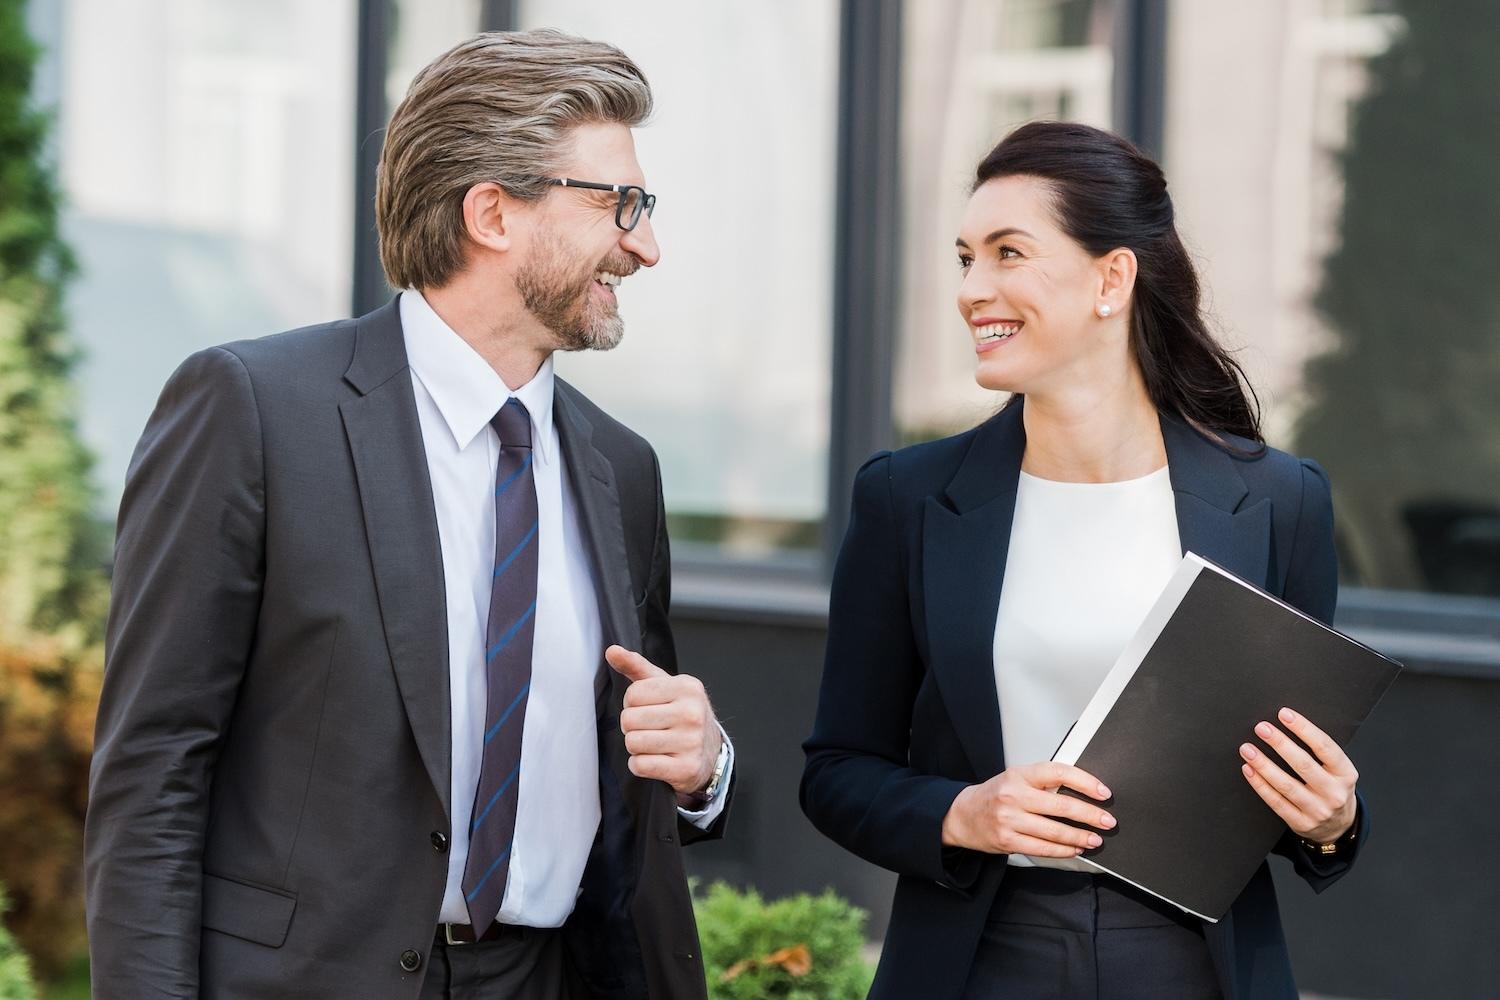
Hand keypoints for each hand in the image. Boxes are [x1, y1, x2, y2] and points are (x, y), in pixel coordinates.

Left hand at [606, 645, 721, 801]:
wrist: (711, 752)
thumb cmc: (682, 714)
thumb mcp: (664, 686)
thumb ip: (636, 667)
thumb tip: (612, 651)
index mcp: (687, 687)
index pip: (632, 694)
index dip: (632, 704)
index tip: (647, 709)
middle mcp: (692, 713)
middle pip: (629, 719)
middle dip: (632, 726)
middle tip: (649, 729)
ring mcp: (691, 742)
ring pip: (633, 743)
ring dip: (636, 747)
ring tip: (653, 744)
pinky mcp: (686, 768)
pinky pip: (641, 765)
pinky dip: (640, 765)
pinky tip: (655, 760)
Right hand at [940, 762, 1114, 857]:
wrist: (963, 814)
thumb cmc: (996, 795)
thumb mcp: (1017, 778)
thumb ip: (1044, 782)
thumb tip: (1084, 794)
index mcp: (1019, 774)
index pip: (1058, 772)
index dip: (1085, 782)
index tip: (1103, 793)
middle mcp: (1013, 795)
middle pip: (1061, 805)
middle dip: (1090, 815)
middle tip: (1107, 821)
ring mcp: (1009, 819)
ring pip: (1054, 831)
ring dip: (1080, 837)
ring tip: (1095, 839)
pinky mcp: (1007, 841)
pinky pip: (1043, 848)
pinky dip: (1063, 850)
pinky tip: (1074, 848)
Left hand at [1239, 706, 1357, 843]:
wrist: (1339, 826)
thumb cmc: (1331, 787)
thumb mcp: (1337, 769)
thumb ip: (1319, 751)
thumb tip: (1287, 721)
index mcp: (1345, 774)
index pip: (1325, 747)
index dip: (1304, 728)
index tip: (1284, 714)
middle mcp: (1334, 793)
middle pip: (1304, 765)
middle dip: (1280, 744)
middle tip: (1262, 728)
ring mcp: (1318, 810)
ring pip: (1286, 785)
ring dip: (1263, 765)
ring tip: (1247, 749)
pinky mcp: (1301, 823)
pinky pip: (1276, 802)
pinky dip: (1260, 785)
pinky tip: (1249, 770)